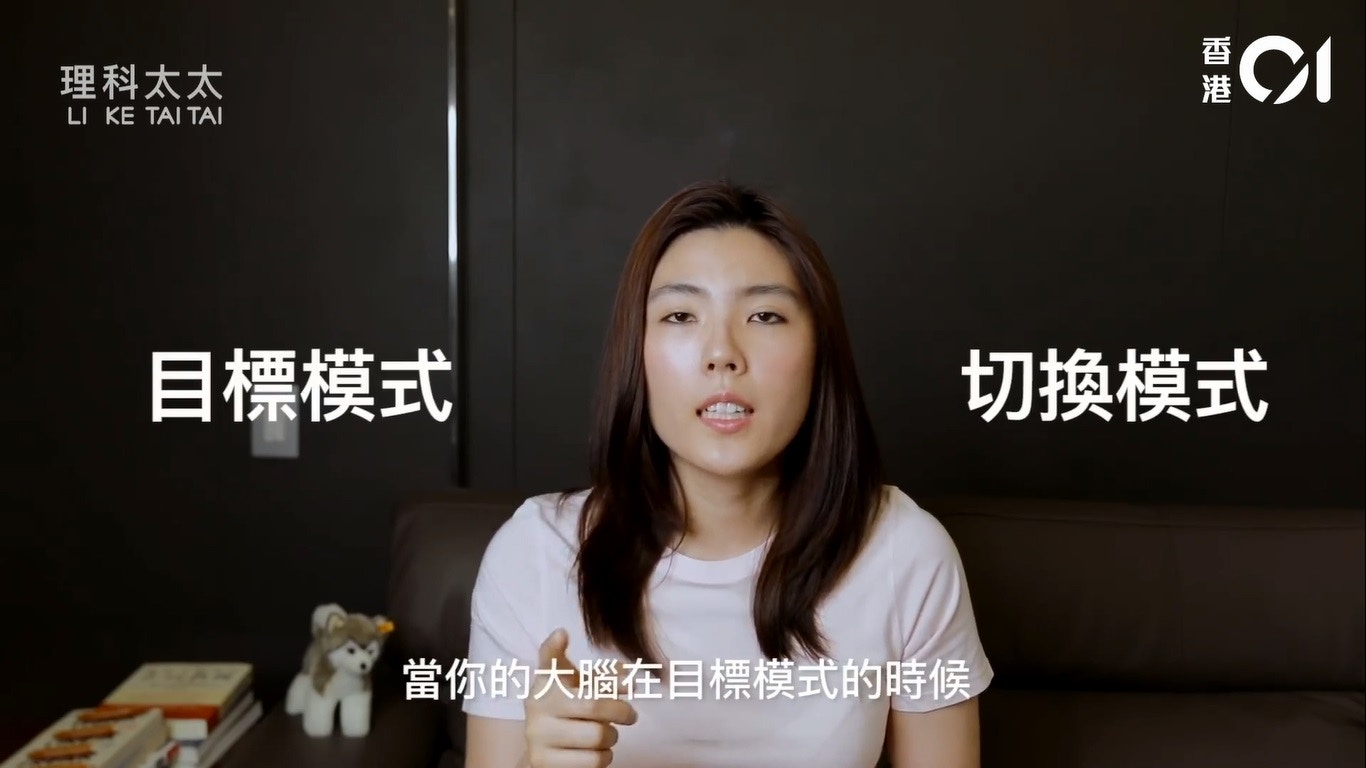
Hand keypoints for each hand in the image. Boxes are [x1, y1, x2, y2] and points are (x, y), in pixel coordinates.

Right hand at [523, 628, 636, 767]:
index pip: (549, 659)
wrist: (546, 748)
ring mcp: (537, 737)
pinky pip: (593, 761)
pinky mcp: (543, 764)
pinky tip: (596, 751)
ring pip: (597, 736)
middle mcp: (535, 707)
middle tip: (631, 715)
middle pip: (594, 704)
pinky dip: (604, 757)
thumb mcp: (581, 685)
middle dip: (621, 710)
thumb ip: (604, 674)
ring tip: (607, 734)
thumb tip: (629, 671)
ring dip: (612, 736)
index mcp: (545, 683)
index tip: (564, 634)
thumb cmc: (570, 708)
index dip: (559, 648)